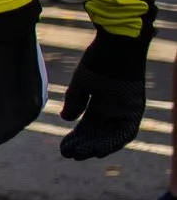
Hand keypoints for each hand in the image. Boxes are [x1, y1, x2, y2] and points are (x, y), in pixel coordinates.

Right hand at [60, 29, 148, 159]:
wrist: (118, 44)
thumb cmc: (100, 58)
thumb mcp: (83, 82)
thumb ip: (75, 101)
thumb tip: (66, 119)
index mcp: (103, 100)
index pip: (89, 125)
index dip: (77, 137)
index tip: (64, 146)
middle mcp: (116, 107)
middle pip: (100, 132)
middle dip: (85, 145)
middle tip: (70, 155)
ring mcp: (126, 108)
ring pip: (113, 135)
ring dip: (98, 147)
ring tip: (81, 155)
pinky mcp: (135, 108)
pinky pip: (127, 132)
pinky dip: (114, 142)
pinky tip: (99, 151)